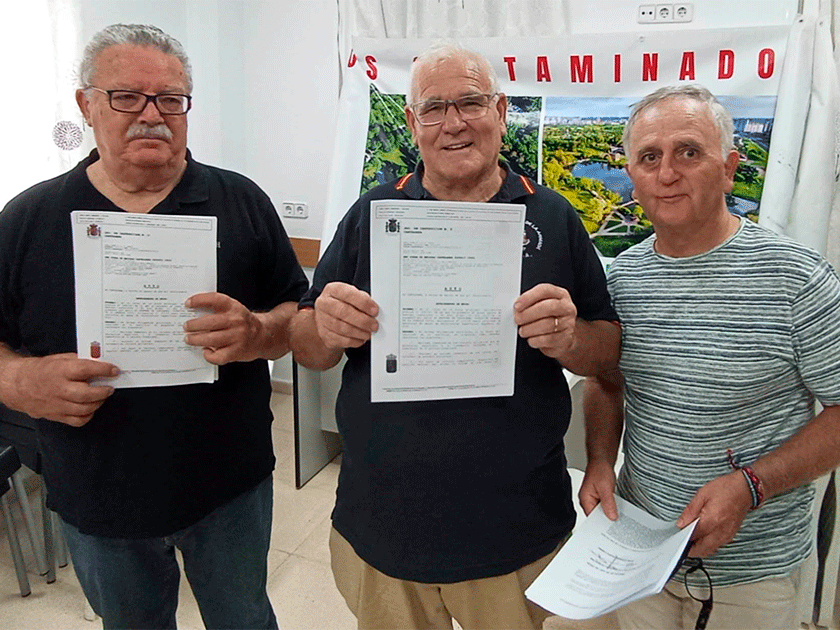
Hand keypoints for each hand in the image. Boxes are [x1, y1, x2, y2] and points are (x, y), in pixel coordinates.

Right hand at [3, 354, 117, 426]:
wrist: (18, 385)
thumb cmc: (39, 371)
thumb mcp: (59, 359)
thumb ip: (79, 361)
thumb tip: (99, 363)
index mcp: (60, 371)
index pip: (85, 370)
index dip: (103, 370)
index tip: (113, 370)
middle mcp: (59, 389)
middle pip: (86, 394)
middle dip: (103, 391)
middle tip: (110, 387)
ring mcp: (58, 404)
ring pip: (84, 409)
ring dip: (98, 403)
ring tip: (102, 396)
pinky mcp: (57, 415)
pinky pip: (78, 421)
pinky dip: (88, 415)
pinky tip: (90, 408)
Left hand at [183, 292, 264, 364]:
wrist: (263, 336)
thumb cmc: (244, 324)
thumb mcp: (234, 310)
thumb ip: (218, 310)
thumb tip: (194, 313)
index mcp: (234, 308)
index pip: (215, 299)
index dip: (200, 300)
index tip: (188, 303)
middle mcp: (237, 321)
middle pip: (210, 322)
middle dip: (194, 325)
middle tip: (186, 326)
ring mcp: (237, 337)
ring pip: (211, 340)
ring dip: (196, 340)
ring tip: (189, 339)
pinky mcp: (237, 352)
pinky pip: (218, 356)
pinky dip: (209, 355)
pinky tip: (206, 351)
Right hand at [313, 282, 378, 349]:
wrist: (329, 317)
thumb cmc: (344, 304)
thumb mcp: (354, 296)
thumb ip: (363, 300)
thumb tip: (374, 309)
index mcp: (332, 290)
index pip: (347, 294)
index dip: (363, 303)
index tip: (375, 310)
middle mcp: (324, 303)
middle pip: (343, 312)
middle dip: (362, 320)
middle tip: (374, 325)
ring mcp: (321, 320)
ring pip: (342, 328)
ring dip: (359, 332)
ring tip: (369, 333)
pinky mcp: (324, 335)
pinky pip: (340, 340)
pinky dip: (354, 341)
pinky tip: (361, 339)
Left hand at [514, 284, 576, 359]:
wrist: (563, 335)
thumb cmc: (549, 317)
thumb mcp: (542, 304)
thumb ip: (531, 303)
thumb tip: (517, 308)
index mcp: (560, 295)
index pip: (545, 290)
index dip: (529, 297)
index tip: (517, 305)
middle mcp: (567, 308)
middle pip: (548, 307)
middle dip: (529, 314)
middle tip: (518, 319)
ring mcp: (568, 323)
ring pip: (548, 325)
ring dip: (530, 328)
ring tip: (522, 330)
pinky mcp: (565, 338)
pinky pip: (548, 339)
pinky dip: (536, 340)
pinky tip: (531, 339)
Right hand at [579, 460, 617, 519]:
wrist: (602, 460)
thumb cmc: (600, 470)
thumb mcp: (605, 488)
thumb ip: (608, 503)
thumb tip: (611, 517)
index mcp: (585, 499)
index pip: (592, 518)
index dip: (601, 523)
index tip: (611, 527)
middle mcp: (588, 501)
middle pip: (597, 516)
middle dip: (606, 518)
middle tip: (617, 522)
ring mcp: (593, 499)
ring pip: (602, 512)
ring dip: (610, 512)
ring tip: (618, 515)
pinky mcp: (599, 497)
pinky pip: (605, 506)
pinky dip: (611, 508)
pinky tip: (617, 508)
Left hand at [677, 471, 752, 556]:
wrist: (745, 489)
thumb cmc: (725, 489)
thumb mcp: (702, 495)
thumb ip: (690, 511)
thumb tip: (681, 523)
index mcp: (712, 520)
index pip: (693, 537)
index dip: (683, 538)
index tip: (676, 535)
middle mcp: (721, 531)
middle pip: (702, 549)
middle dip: (690, 549)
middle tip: (681, 541)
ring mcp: (727, 535)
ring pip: (709, 550)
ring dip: (699, 547)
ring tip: (691, 536)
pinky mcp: (731, 535)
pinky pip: (716, 545)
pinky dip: (707, 544)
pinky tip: (702, 535)